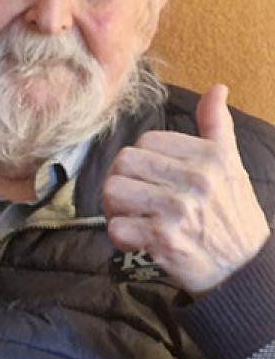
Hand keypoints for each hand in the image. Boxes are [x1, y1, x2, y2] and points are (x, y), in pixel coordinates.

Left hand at [103, 84, 269, 292]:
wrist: (245, 270)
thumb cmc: (232, 214)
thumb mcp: (232, 166)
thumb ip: (216, 127)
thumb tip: (216, 88)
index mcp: (209, 158)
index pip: (146, 141)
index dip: (143, 160)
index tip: (154, 178)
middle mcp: (194, 181)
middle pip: (123, 162)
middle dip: (124, 181)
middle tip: (137, 198)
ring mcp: (176, 210)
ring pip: (112, 191)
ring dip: (116, 207)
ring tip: (134, 216)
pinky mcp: (161, 240)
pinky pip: (115, 227)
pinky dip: (121, 236)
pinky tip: (138, 239)